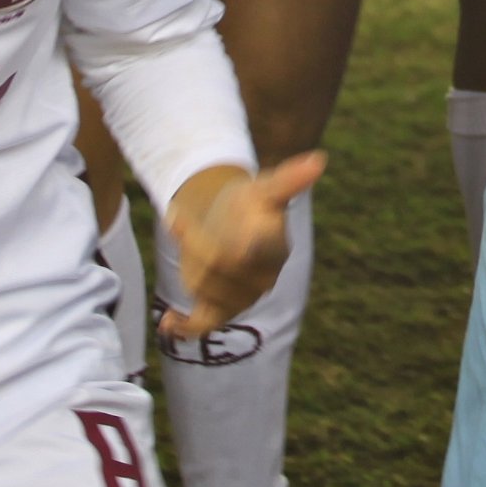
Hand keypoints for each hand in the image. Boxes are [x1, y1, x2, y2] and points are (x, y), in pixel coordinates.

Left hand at [159, 153, 325, 342]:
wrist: (232, 221)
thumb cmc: (252, 203)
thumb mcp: (266, 187)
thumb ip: (289, 179)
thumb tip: (319, 160)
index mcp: (277, 249)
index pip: (261, 250)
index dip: (246, 245)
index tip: (240, 234)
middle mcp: (263, 279)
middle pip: (222, 266)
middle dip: (197, 240)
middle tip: (177, 215)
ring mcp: (240, 297)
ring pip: (204, 287)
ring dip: (186, 259)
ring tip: (176, 224)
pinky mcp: (219, 310)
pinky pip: (202, 325)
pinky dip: (184, 326)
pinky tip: (167, 321)